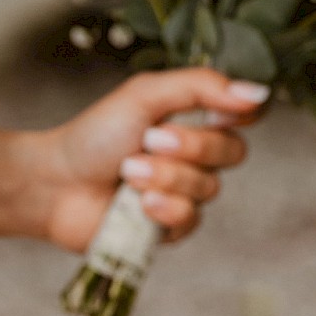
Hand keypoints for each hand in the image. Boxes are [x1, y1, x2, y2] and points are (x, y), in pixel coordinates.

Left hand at [30, 68, 267, 253]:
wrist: (57, 184)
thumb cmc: (96, 135)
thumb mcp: (146, 95)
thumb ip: (201, 87)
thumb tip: (258, 93)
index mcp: (196, 118)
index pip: (248, 113)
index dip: (243, 114)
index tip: (219, 113)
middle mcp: (198, 156)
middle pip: (234, 152)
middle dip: (191, 146)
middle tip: (149, 140)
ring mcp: (187, 194)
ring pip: (209, 188)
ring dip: (165, 176)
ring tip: (129, 172)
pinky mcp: (172, 228)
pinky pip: (191, 219)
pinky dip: (163, 208)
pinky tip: (136, 204)